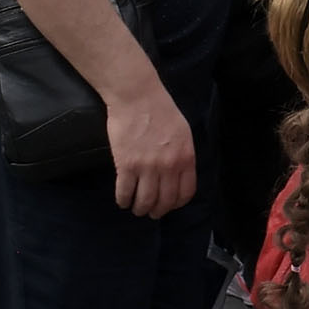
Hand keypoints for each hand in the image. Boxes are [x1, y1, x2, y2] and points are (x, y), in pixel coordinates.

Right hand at [107, 84, 196, 219]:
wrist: (137, 96)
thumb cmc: (160, 109)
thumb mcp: (183, 132)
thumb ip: (183, 154)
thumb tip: (178, 173)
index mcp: (186, 158)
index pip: (186, 192)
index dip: (176, 204)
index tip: (169, 205)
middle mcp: (169, 166)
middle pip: (165, 201)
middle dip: (157, 211)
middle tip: (151, 212)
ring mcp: (147, 167)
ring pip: (145, 201)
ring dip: (140, 209)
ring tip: (136, 208)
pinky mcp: (126, 165)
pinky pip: (125, 192)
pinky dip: (123, 200)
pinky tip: (122, 201)